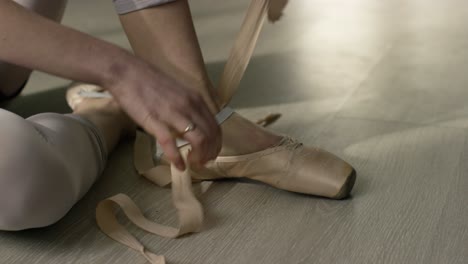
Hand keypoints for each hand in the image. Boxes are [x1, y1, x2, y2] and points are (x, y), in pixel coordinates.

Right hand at [106, 57, 221, 170]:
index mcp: (196, 99)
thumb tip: (194, 124)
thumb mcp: (178, 92)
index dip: (216, 144)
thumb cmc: (149, 82)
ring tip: (194, 164)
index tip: (211, 153)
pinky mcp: (156, 121)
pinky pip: (171, 144)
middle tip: (204, 163)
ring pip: (198, 140)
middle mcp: (189, 106)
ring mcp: (174, 114)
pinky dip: (178, 159)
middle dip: (210, 153)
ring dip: (199, 156)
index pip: (215, 126)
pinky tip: (179, 166)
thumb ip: (188, 107)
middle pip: (210, 135)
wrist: (126, 72)